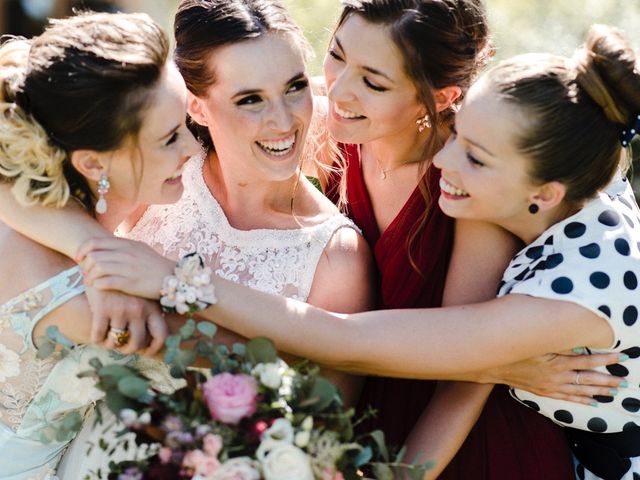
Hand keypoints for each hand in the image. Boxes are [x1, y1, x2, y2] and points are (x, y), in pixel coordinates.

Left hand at [77, 237, 173, 298]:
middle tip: (85, 272)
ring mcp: (128, 268)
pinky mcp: (130, 283)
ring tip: (90, 282)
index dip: (82, 250)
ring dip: (90, 276)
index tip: (79, 258)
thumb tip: (106, 246)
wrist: (174, 278)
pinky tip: (99, 288)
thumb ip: (123, 247)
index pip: (95, 242)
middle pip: (93, 255)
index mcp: (127, 244)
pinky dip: (97, 285)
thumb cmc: (156, 266)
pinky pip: (105, 282)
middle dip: (84, 265)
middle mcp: (126, 253)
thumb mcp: (140, 250)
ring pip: (97, 268)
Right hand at [85, 287, 167, 354]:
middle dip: (128, 349)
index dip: (154, 348)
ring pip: (116, 342)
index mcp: (152, 307)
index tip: (146, 353)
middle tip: (121, 347)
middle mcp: (139, 310)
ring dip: (110, 344)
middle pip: (137, 343)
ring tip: (108, 340)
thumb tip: (149, 339)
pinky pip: (98, 336)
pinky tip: (96, 335)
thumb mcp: (141, 296)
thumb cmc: (123, 286)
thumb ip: (148, 313)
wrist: (103, 265)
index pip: (161, 335)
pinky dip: (96, 339)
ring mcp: (121, 310)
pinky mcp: (102, 309)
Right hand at [480, 351, 627, 404]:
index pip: (588, 360)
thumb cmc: (512, 347)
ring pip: (580, 390)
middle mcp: (556, 376)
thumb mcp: (534, 340)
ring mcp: (550, 386)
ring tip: (615, 391)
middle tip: (625, 381)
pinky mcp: (542, 391)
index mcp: (556, 361)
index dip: (606, 359)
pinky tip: (593, 402)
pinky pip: (566, 398)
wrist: (491, 363)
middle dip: (608, 379)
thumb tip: (576, 339)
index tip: (622, 356)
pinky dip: (581, 400)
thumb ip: (555, 339)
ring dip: (598, 391)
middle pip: (588, 379)